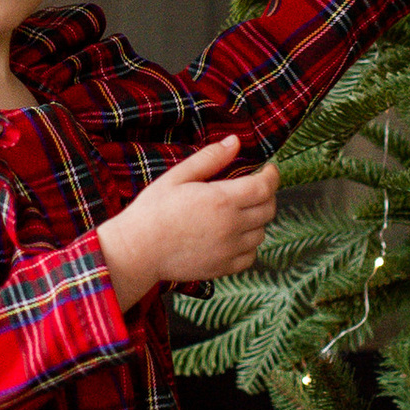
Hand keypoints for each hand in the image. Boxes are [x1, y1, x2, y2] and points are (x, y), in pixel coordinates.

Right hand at [96, 133, 280, 307]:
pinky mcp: (223, 267)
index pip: (265, 186)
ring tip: (240, 211)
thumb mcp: (177, 177)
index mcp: (222, 200)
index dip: (272, 175)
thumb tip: (234, 142)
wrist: (137, 251)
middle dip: (267, 194)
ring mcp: (229, 250)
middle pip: (268, 209)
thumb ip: (209, 158)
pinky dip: (248, 244)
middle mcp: (231, 226)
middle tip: (254, 187)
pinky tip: (233, 235)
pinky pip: (250, 256)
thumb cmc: (153, 211)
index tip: (269, 169)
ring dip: (257, 219)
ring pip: (261, 233)